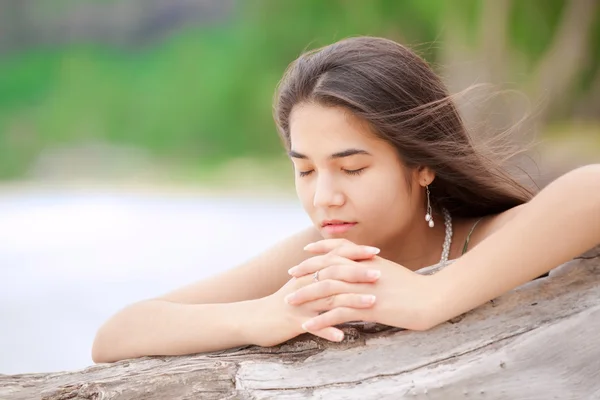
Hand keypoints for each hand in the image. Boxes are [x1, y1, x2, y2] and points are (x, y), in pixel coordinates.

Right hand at [254, 244, 381, 346]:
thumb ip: (324, 274)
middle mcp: (305, 284)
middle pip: (334, 275)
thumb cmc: (287, 302)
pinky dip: (327, 331)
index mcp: (310, 273)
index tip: (376, 252)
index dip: (355, 253)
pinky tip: (342, 336)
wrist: (256, 318)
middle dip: (358, 274)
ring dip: (350, 301)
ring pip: (327, 300)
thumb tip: (349, 266)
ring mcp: (300, 303)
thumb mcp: (304, 284)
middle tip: (379, 274)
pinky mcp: (293, 321)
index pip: (335, 258)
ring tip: (371, 303)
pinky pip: (312, 327)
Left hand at [287, 239, 434, 337]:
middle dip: (305, 271)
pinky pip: (337, 313)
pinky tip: (307, 324)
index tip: (305, 253)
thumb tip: (363, 264)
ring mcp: (363, 288)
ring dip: (306, 296)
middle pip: (326, 268)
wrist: (432, 298)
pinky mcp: (367, 307)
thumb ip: (373, 266)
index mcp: (367, 260)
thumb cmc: (414, 286)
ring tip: (289, 303)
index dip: (320, 250)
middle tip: (289, 277)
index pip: (338, 249)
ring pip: (327, 290)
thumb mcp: (391, 270)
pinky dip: (320, 319)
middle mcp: (361, 271)